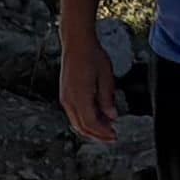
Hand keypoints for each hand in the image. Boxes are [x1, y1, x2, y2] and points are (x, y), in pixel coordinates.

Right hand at [58, 13, 121, 148]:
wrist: (76, 43)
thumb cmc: (92, 55)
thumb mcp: (106, 77)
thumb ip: (107, 99)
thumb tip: (111, 116)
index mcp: (80, 96)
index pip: (91, 123)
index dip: (103, 133)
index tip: (115, 135)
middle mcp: (69, 100)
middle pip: (82, 127)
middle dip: (97, 135)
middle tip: (112, 136)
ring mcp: (65, 98)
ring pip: (77, 122)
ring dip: (92, 127)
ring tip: (107, 126)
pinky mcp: (65, 95)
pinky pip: (74, 114)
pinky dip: (86, 119)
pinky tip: (98, 115)